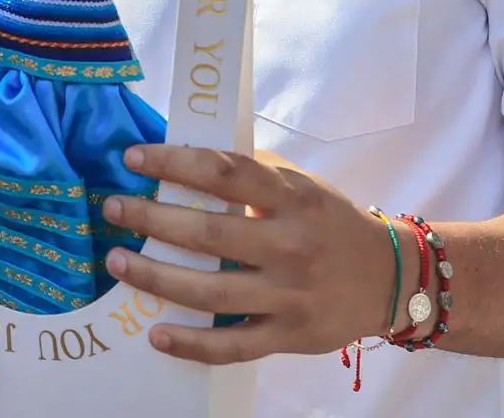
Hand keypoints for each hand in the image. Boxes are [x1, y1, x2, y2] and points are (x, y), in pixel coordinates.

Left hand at [99, 144, 393, 363]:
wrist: (390, 278)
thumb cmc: (331, 223)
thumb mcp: (303, 186)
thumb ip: (255, 175)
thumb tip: (187, 157)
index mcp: (293, 199)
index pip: (225, 173)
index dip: (176, 163)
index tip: (134, 158)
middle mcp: (290, 246)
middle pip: (209, 234)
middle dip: (152, 221)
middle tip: (112, 209)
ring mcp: (288, 295)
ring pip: (211, 292)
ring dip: (157, 279)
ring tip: (117, 263)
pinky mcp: (288, 336)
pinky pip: (233, 346)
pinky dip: (192, 345)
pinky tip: (156, 335)